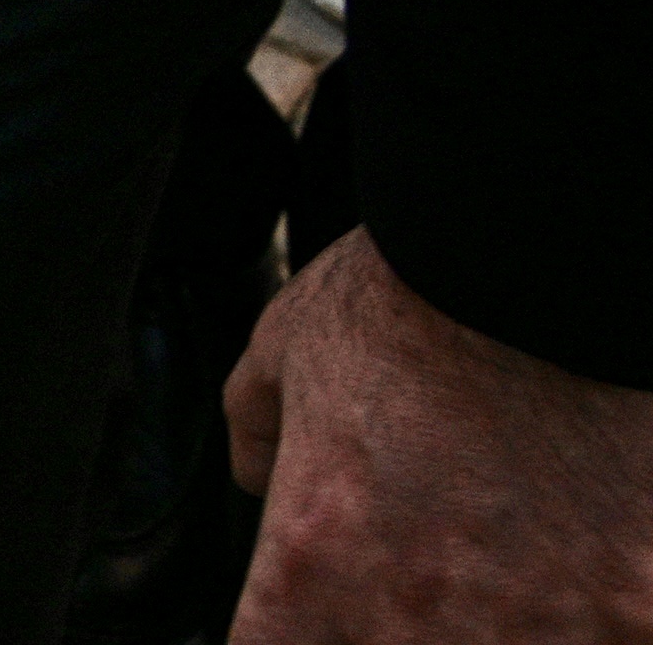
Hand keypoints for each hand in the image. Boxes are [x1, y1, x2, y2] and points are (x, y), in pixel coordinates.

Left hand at [227, 229, 652, 639]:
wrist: (547, 268)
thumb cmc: (412, 296)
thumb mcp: (287, 347)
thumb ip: (260, 432)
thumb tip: (260, 476)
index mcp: (317, 566)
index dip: (293, 630)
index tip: (317, 604)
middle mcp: (417, 623)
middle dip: (404, 622)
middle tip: (436, 556)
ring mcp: (540, 633)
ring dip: (516, 622)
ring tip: (521, 550)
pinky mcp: (642, 618)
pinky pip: (620, 632)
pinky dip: (612, 610)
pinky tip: (604, 557)